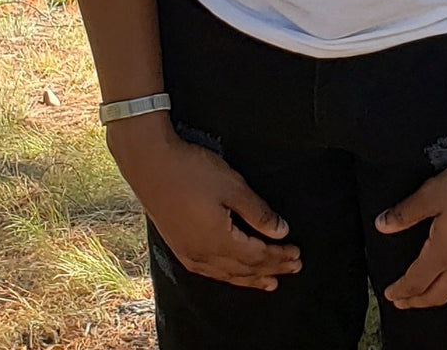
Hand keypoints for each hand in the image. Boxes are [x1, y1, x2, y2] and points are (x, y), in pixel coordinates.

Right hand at [107, 114, 301, 290]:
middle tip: (293, 268)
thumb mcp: (231, 186)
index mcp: (218, 241)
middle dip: (271, 269)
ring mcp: (188, 253)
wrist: (149, 164)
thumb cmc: (190, 171)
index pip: (257, 256)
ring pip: (227, 274)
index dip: (279, 256)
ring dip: (250, 278)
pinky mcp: (178, 246)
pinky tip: (231, 274)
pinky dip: (228, 275)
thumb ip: (257, 212)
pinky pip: (210, 271)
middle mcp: (203, 254)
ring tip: (269, 282)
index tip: (297, 255)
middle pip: (244, 269)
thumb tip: (281, 231)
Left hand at [374, 147, 446, 308]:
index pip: (416, 281)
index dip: (401, 290)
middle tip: (404, 302)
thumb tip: (382, 225)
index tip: (390, 294)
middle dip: (416, 300)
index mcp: (444, 252)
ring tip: (431, 297)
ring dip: (440, 298)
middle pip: (436, 295)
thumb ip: (406, 212)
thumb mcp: (433, 193)